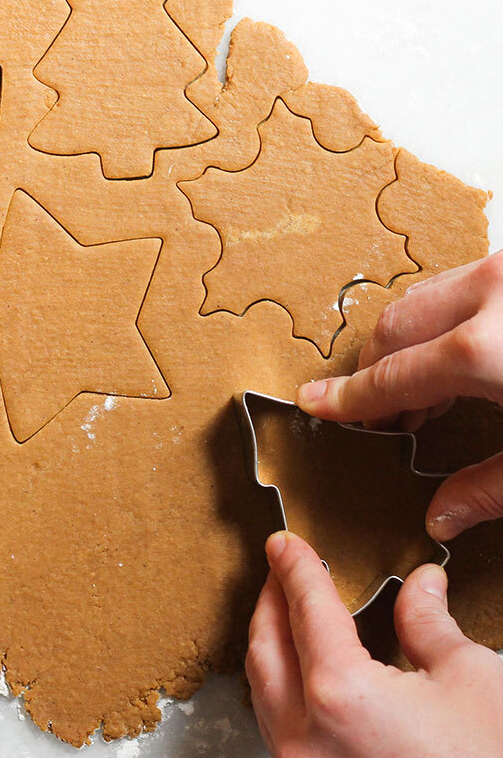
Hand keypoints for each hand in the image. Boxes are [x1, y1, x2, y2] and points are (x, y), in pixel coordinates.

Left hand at [247, 531, 502, 757]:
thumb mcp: (472, 680)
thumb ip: (429, 623)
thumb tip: (422, 585)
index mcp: (338, 694)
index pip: (305, 609)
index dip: (296, 568)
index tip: (285, 543)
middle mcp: (303, 733)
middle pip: (267, 645)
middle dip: (272, 600)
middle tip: (282, 569)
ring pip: (264, 687)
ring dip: (272, 643)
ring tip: (289, 613)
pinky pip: (278, 724)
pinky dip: (282, 685)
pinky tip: (302, 671)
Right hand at [295, 252, 502, 540]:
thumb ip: (491, 487)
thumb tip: (441, 517)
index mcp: (485, 350)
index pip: (391, 379)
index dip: (348, 399)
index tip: (314, 405)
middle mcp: (492, 293)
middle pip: (394, 328)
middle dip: (374, 371)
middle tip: (378, 416)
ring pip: (423, 297)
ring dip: (409, 342)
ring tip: (426, 393)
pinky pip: (462, 284)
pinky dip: (446, 318)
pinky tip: (466, 360)